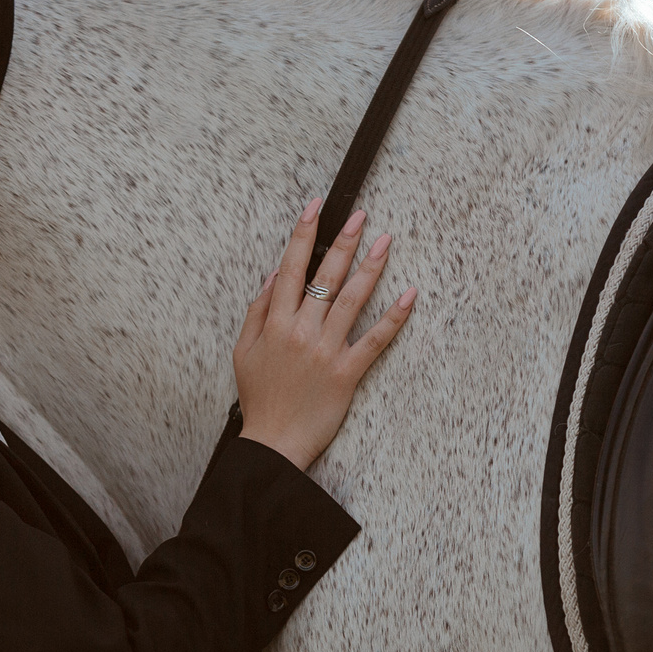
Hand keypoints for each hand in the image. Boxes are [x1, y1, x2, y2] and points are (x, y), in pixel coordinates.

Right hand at [233, 200, 417, 470]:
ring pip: (352, 300)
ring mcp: (326, 351)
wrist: (273, 443)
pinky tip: (409, 294)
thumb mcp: (243, 352)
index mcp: (275, 323)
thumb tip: (275, 276)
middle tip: (360, 216)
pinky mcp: (347, 372)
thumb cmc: (259, 399)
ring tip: (385, 241)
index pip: (291, 268)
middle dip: (344, 242)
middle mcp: (301, 331)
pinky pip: (375, 339)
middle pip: (325, 277)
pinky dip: (394, 316)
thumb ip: (258, 311)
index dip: (303, 234)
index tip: (315, 208)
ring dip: (371, 267)